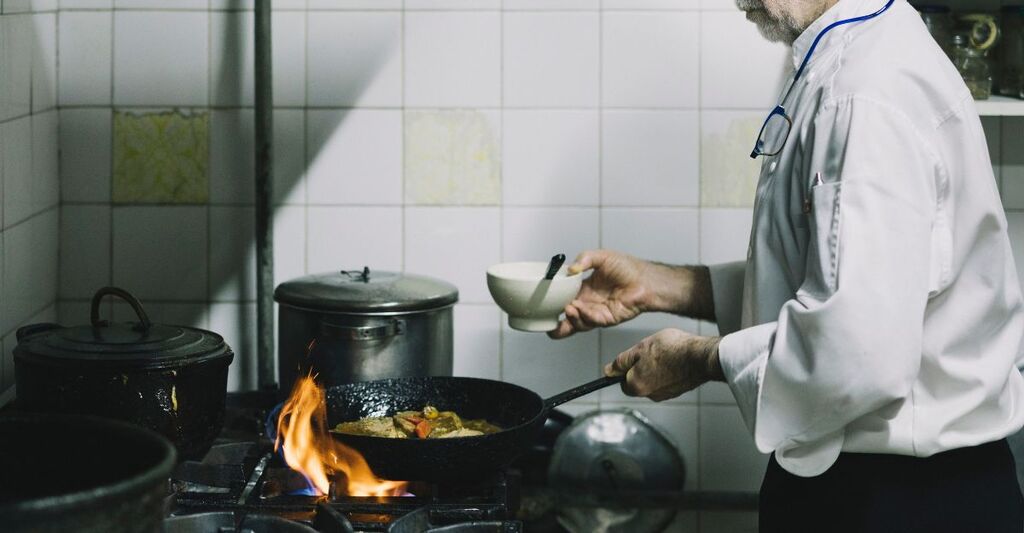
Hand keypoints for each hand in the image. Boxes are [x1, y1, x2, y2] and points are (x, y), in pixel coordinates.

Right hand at [548, 250, 655, 338]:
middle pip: (568, 317)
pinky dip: (584, 316)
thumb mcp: (601, 257)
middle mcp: (588, 303)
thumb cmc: (627, 267)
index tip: (545, 301)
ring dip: (570, 318)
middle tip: (548, 321)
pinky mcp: (606, 319)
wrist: (645, 279)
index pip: (564, 298)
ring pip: (577, 323)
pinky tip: (581, 308)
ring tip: (568, 308)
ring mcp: (596, 312)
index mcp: (584, 289)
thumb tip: (571, 269)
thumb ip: (584, 258)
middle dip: (557, 323)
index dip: (554, 302)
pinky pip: (592, 321)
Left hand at [604, 329, 723, 401]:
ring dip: (655, 368)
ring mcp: (666, 394)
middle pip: (638, 381)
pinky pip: (667, 381)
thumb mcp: (640, 348)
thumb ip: (622, 361)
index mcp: (636, 386)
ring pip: (653, 380)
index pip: (622, 381)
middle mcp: (650, 395)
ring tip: (665, 353)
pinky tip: (674, 359)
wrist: (700, 356)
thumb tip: (608, 371)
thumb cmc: (671, 350)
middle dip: (641, 367)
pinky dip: (668, 371)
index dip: (626, 367)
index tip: (634, 356)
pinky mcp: (678, 390)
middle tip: (651, 352)